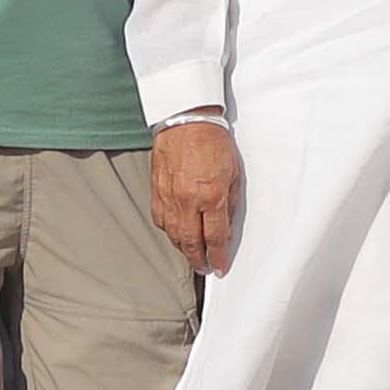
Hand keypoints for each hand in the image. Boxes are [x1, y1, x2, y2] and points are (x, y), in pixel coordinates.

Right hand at [150, 114, 241, 278]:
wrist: (185, 120)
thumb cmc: (212, 141)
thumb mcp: (233, 172)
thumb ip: (229, 202)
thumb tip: (225, 226)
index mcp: (211, 196)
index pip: (215, 237)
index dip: (218, 256)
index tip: (220, 267)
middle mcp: (188, 201)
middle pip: (191, 243)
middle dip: (198, 260)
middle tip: (204, 268)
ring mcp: (169, 197)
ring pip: (174, 235)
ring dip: (183, 248)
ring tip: (192, 254)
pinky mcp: (156, 191)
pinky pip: (161, 220)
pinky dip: (170, 231)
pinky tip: (177, 233)